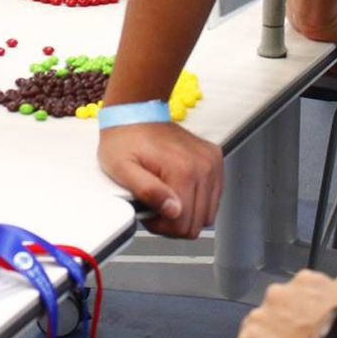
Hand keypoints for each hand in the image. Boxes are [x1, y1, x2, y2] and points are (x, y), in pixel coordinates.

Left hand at [98, 120, 223, 237]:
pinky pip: (213, 197)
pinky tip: (177, 188)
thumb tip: (173, 210)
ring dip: (186, 212)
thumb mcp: (121, 168)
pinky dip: (196, 200)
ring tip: (165, 196)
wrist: (136, 111)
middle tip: (154, 205)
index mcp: (183, 170)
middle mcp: (204, 166)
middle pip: (197, 223)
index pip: (183, 225)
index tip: (147, 211)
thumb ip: (147, 191)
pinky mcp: (215, 159)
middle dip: (173, 221)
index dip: (161, 226)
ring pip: (207, 213)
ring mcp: (212, 162)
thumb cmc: (125, 139)